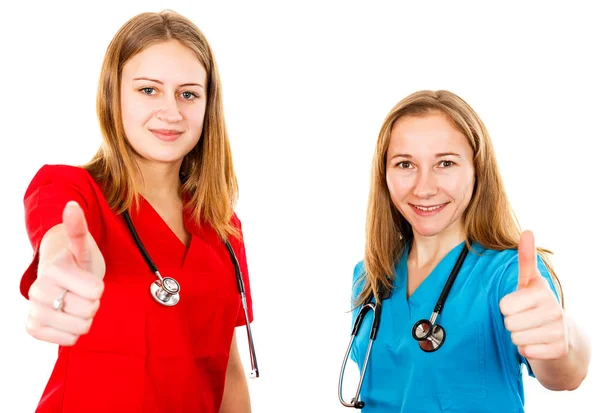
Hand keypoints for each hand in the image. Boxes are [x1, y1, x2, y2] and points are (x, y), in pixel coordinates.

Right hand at [26, 201, 104, 345]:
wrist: (60, 277)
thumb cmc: (77, 261)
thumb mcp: (83, 246)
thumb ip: (79, 228)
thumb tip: (72, 206)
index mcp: (53, 269)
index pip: (96, 292)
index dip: (98, 288)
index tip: (88, 280)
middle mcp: (37, 289)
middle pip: (89, 310)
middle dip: (92, 302)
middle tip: (82, 292)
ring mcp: (33, 310)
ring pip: (80, 328)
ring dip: (84, 317)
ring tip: (75, 303)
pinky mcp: (33, 327)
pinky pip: (67, 340)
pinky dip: (73, 332)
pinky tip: (67, 317)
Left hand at [499, 230, 566, 359]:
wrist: (562, 337)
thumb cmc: (536, 305)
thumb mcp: (529, 282)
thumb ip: (526, 259)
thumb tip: (528, 231)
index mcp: (541, 291)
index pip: (504, 305)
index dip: (506, 307)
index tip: (519, 303)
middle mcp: (553, 308)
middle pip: (508, 322)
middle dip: (512, 323)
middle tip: (525, 320)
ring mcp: (558, 329)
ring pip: (516, 338)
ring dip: (519, 337)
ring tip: (531, 330)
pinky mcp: (558, 349)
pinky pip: (526, 352)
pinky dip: (528, 351)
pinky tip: (538, 343)